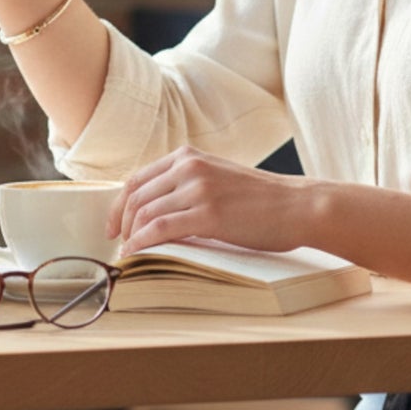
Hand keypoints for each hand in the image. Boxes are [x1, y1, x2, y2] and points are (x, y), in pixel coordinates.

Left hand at [107, 147, 306, 256]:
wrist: (297, 206)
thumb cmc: (261, 199)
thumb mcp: (217, 177)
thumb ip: (188, 184)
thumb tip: (156, 209)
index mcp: (188, 155)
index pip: (137, 179)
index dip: (118, 205)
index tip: (113, 226)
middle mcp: (189, 166)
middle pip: (135, 197)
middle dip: (121, 224)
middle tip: (118, 244)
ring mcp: (198, 189)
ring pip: (144, 213)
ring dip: (130, 237)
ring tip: (129, 254)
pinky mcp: (208, 214)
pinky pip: (160, 228)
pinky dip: (141, 243)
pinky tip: (136, 254)